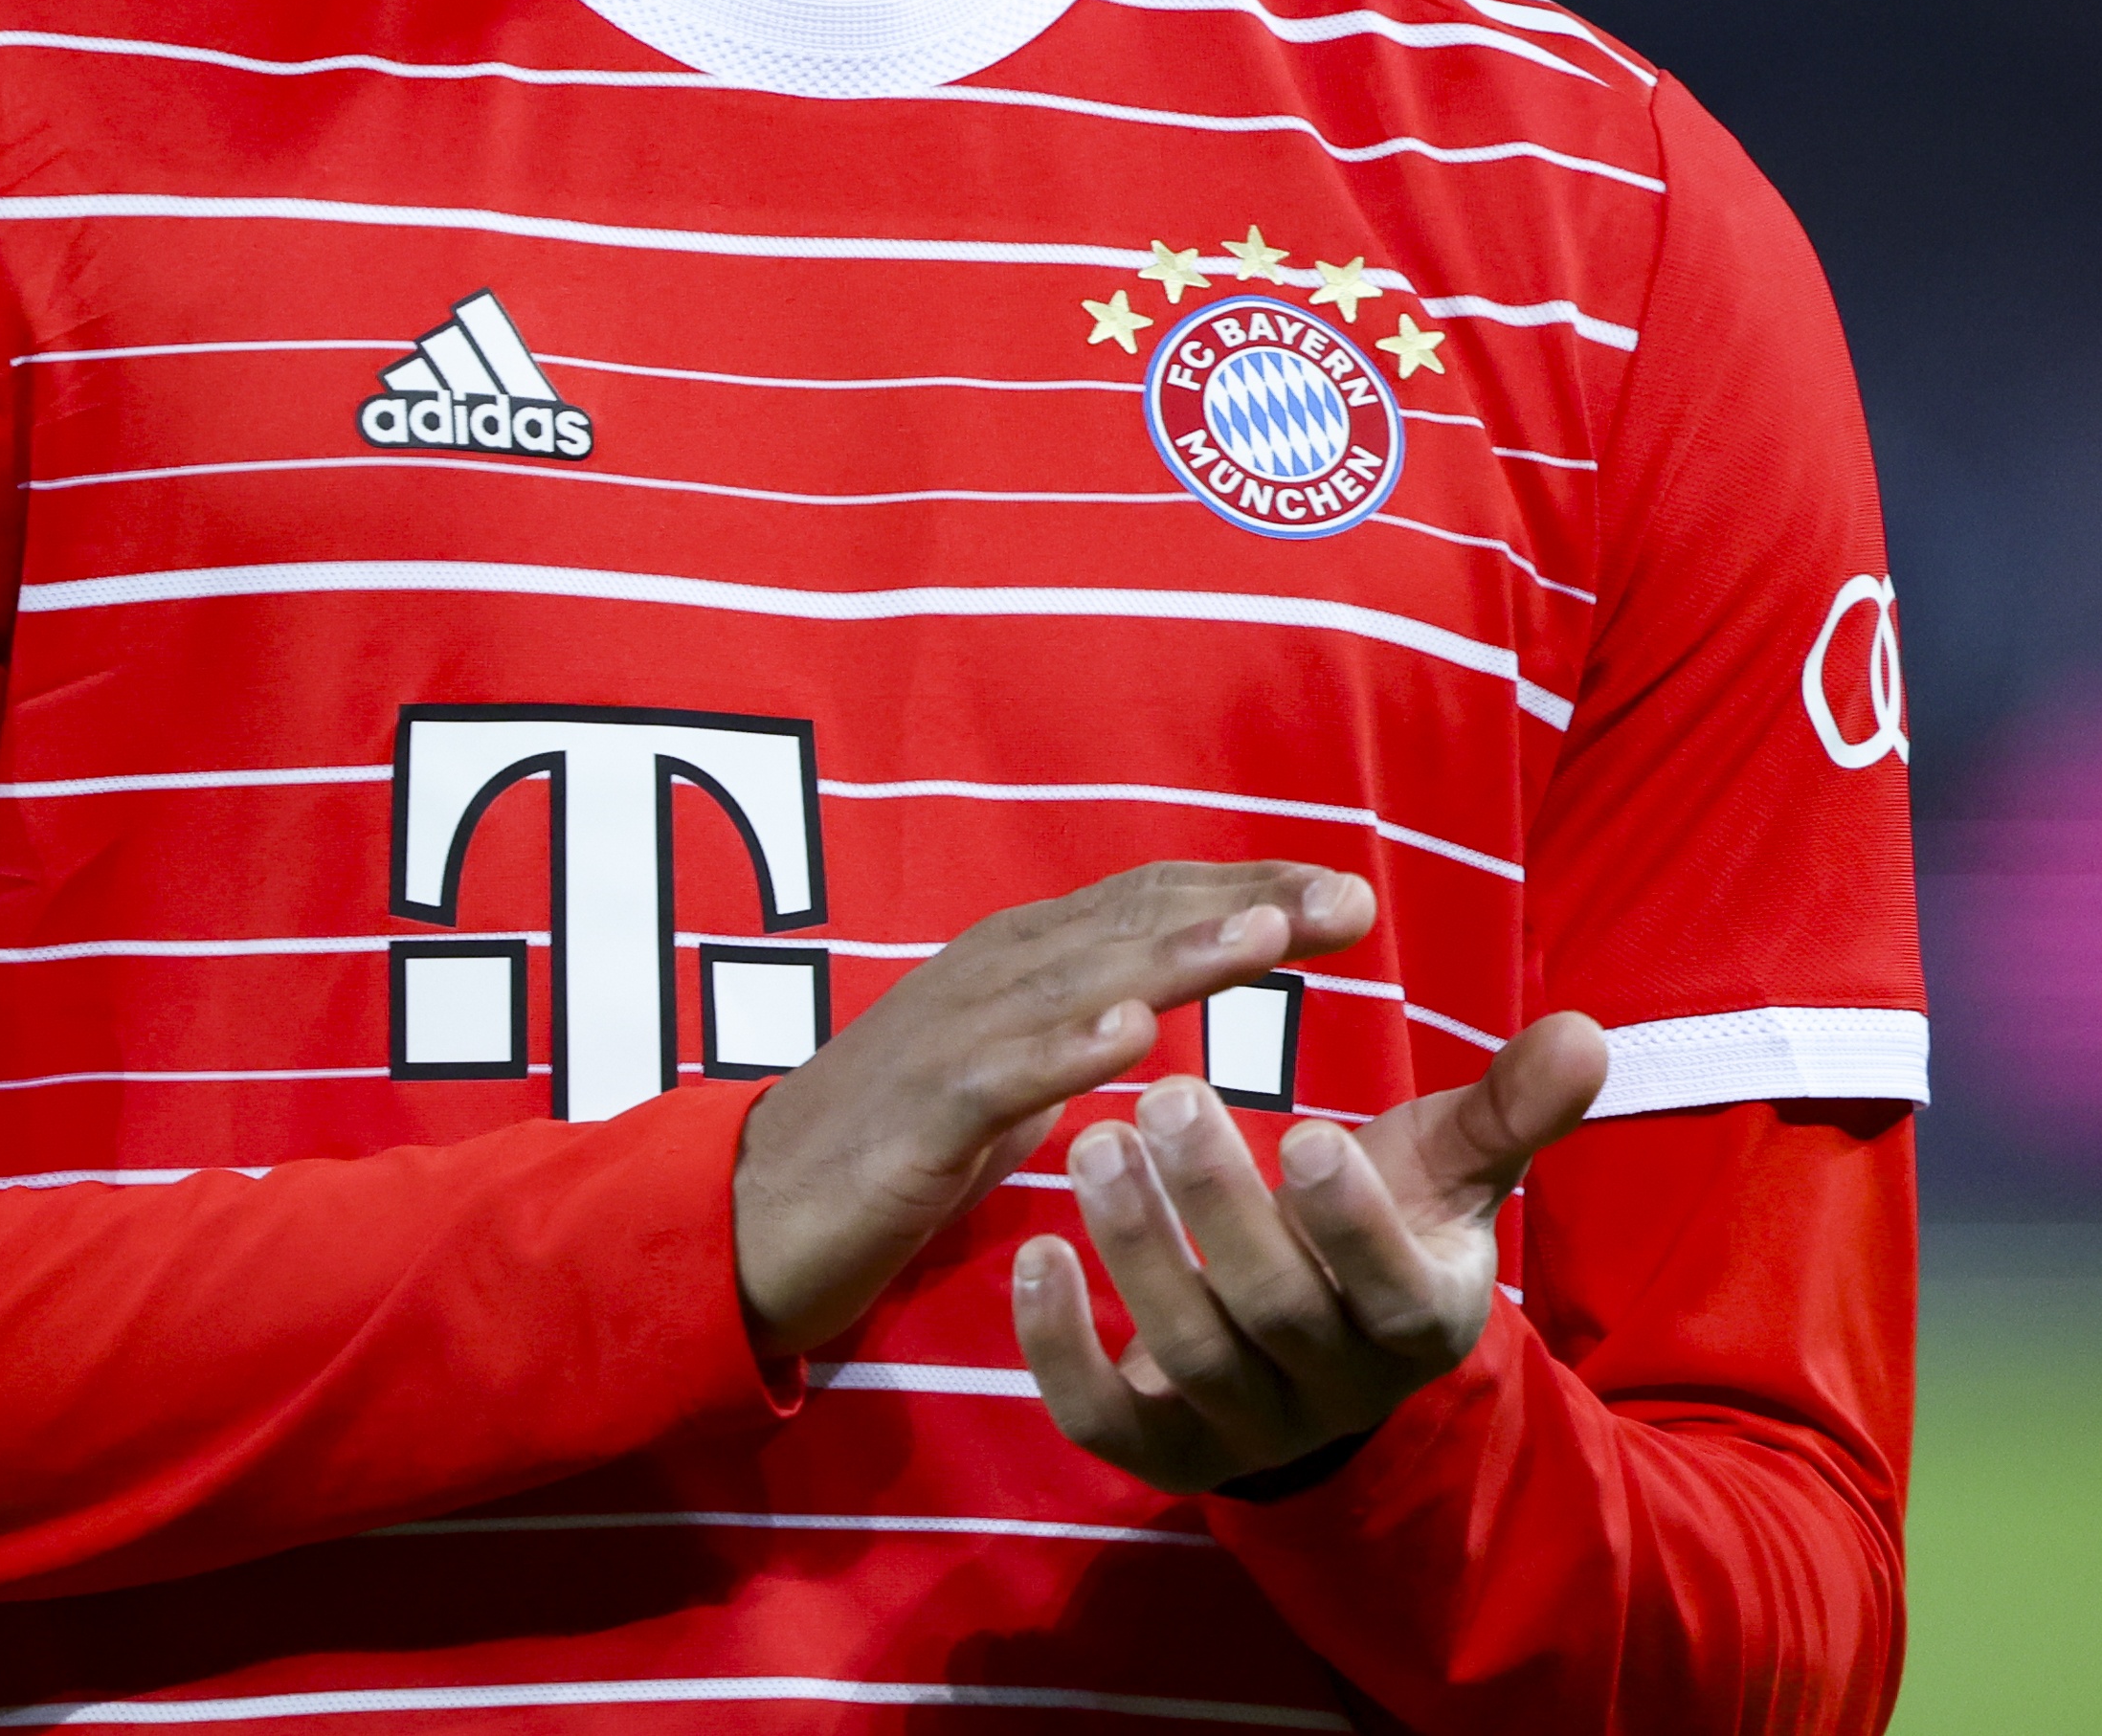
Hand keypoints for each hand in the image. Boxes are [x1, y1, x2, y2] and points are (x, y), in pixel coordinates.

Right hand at [733, 860, 1373, 1361]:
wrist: (754, 1211)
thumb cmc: (883, 1144)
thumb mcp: (997, 1075)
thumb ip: (1062, 1032)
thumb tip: (1140, 1007)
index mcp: (1015, 963)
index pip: (1148, 905)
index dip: (1245, 890)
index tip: (1341, 894)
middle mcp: (989, 975)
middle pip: (1131, 921)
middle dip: (1243, 905)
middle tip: (1347, 901)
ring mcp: (951, 1036)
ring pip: (1081, 978)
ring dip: (1177, 953)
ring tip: (1266, 933)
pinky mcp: (921, 1112)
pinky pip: (1003, 1072)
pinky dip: (1069, 1047)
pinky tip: (1137, 1034)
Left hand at [1014, 1009, 1606, 1489]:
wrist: (1325, 1346)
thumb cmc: (1386, 1222)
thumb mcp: (1448, 1169)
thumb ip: (1511, 1107)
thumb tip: (1588, 1032)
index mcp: (1418, 1319)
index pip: (1390, 1284)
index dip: (1352, 1221)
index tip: (1307, 1130)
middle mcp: (1335, 1389)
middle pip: (1274, 1310)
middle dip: (1218, 1204)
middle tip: (1163, 1095)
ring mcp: (1246, 1427)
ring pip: (1187, 1353)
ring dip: (1136, 1248)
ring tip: (1090, 1141)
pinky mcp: (1162, 1449)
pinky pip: (1103, 1421)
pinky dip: (1060, 1348)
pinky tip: (1030, 1253)